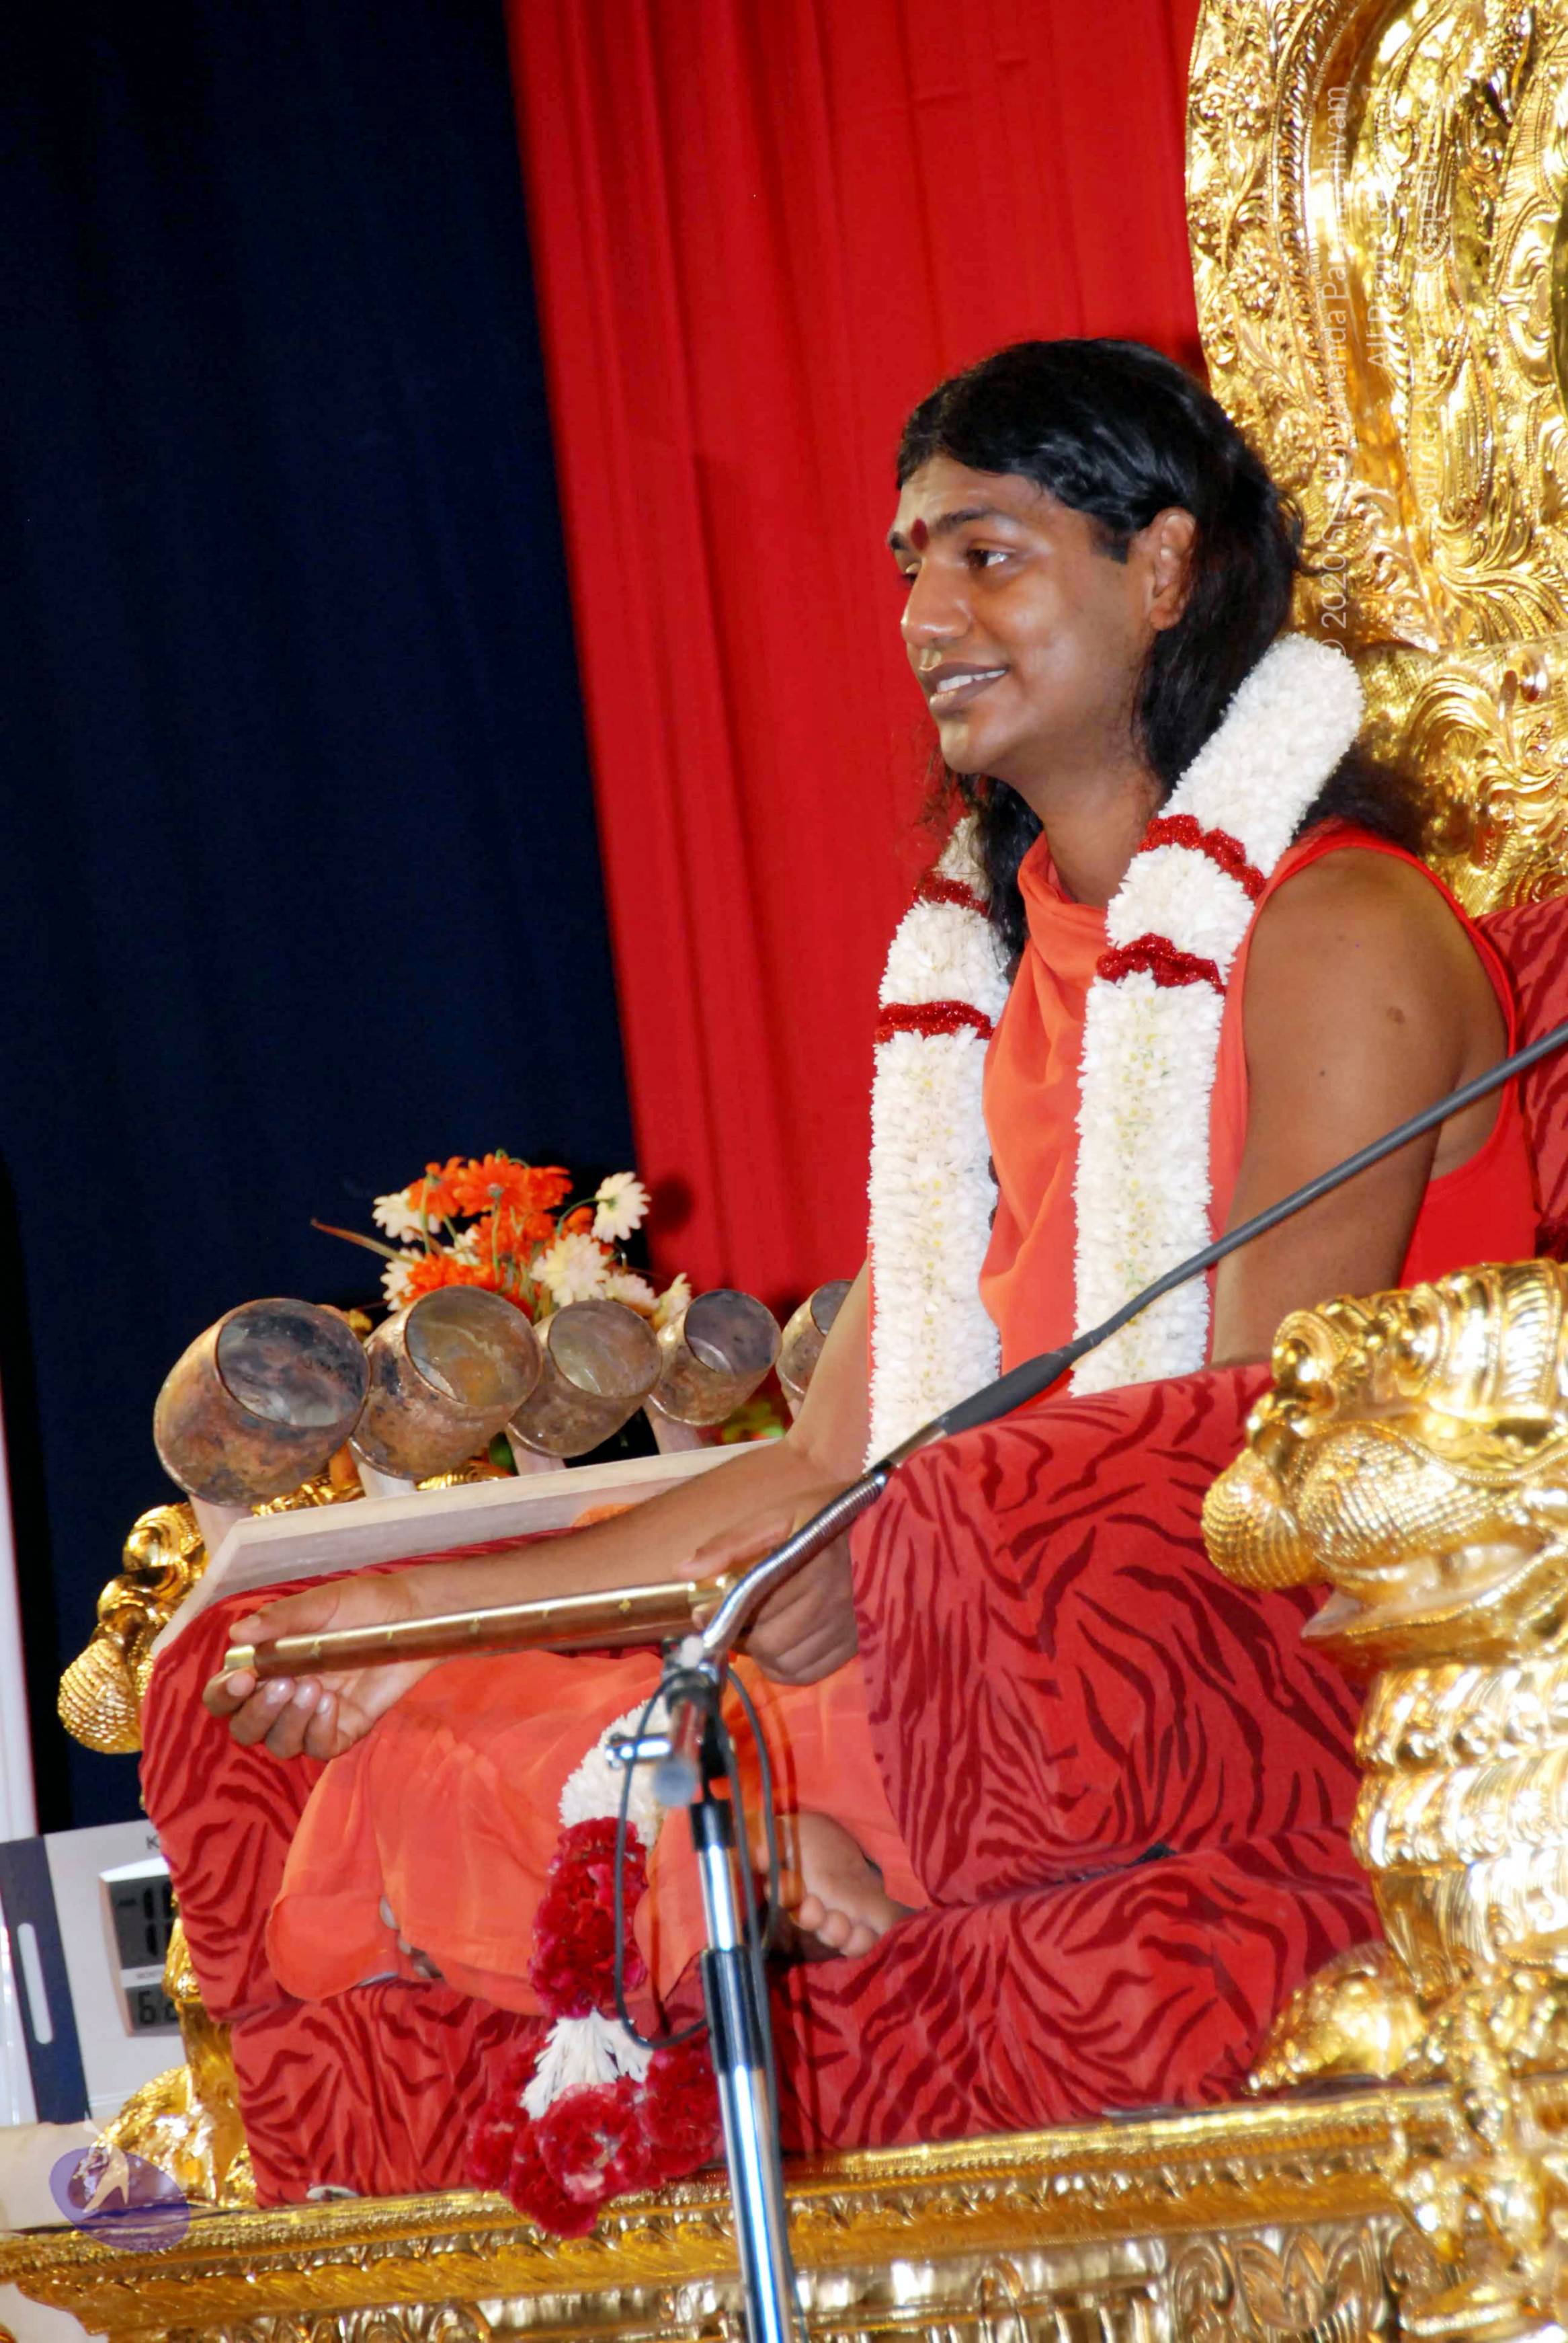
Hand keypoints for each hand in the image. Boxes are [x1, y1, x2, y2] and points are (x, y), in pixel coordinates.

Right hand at [201, 1570, 436, 1761]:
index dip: (224, 1694)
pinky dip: (319, 1732)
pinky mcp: (343, 1729)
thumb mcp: (320, 1604)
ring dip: (290, 1721)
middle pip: (246, 1728)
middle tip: (285, 1684)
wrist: (410, 1615)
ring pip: (280, 1744)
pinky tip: (332, 1704)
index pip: (225, 1695)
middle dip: (258, 1712)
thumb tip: (238, 1633)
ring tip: (315, 1687)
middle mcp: (282, 1698)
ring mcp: (312, 1718)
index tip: (241, 1678)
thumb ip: (281, 1619)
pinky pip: (319, 1748)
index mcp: (265, 1667)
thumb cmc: (360, 1605)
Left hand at [691, 1484, 859, 1685]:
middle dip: (742, 1635)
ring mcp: (848, 1628)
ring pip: (785, 1664)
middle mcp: (834, 1601)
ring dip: (763, 1653)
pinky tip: (783, 1644)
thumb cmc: (822, 1517)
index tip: (702, 1612)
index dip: (722, 1615)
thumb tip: (684, 1571)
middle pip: (768, 1644)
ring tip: (761, 1628)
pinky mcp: (856, 1645)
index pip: (754, 1608)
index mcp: (810, 1565)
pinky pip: (808, 1674)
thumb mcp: (777, 1516)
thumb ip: (731, 1543)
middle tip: (737, 1618)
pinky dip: (786, 1667)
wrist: (881, 1527)